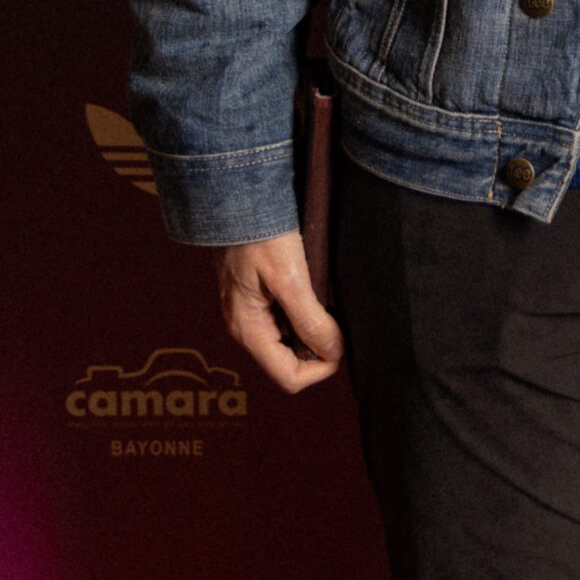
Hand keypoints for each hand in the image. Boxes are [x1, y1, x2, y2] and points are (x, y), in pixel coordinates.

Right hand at [216, 232, 343, 393]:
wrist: (237, 201)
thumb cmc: (259, 236)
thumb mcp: (289, 277)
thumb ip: (310, 319)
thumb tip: (333, 352)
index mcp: (249, 331)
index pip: (290, 378)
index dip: (321, 368)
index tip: (342, 342)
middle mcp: (247, 328)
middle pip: (289, 362)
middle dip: (318, 349)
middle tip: (339, 321)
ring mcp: (251, 314)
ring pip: (289, 342)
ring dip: (312, 330)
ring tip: (329, 304)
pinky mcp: (258, 297)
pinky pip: (285, 321)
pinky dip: (305, 314)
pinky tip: (317, 293)